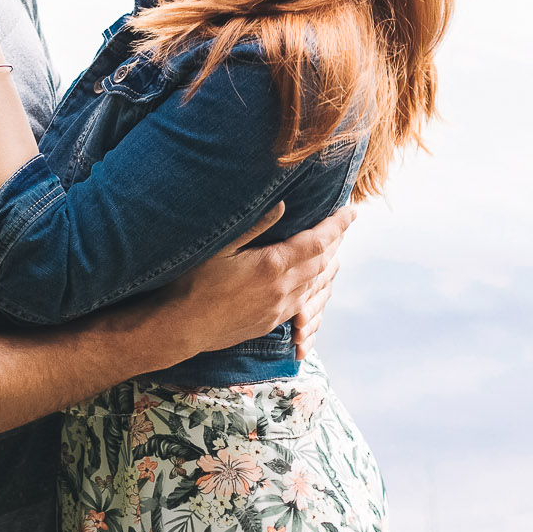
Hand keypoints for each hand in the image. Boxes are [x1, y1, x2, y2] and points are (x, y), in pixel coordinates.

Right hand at [147, 203, 354, 364]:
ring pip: (315, 283)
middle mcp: (282, 289)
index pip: (318, 240)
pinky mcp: (270, 322)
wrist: (180, 327)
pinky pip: (303, 301)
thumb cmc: (193, 282)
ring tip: (332, 248)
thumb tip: (283, 203)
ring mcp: (278, 309)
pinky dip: (313, 284)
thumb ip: (254, 224)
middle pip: (322, 261)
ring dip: (327, 263)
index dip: (337, 225)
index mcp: (272, 265)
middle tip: (343, 223)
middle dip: (335, 240)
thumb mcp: (220, 246)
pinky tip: (309, 279)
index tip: (352, 211)